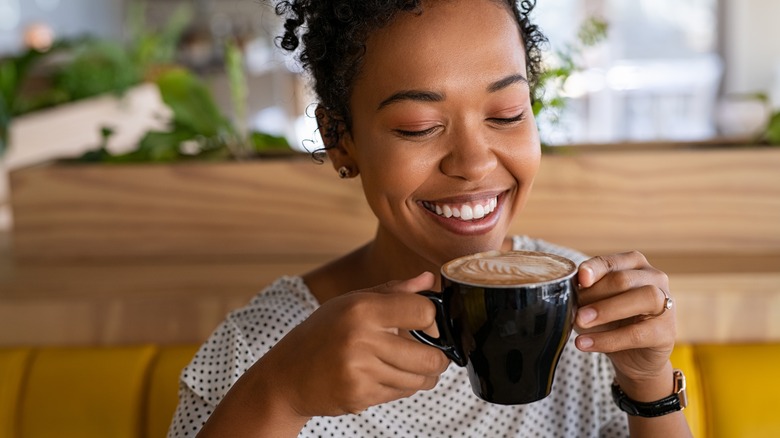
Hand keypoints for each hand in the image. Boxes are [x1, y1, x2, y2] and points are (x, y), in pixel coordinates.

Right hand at [254, 272, 449, 418]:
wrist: (287, 374)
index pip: (423, 312)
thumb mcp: (351, 302)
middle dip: (438, 357)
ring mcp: (360, 371)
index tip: (428, 325)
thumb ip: (393, 291)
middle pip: (429, 356)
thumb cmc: (322, 333)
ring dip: (423, 376)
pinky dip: (402, 387)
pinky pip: (401, 394)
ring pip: (419, 380)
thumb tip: (429, 279)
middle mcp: (361, 339)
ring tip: (412, 366)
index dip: (433, 320)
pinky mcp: (359, 396)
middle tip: (433, 354)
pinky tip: (386, 376)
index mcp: (362, 308)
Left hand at [574, 251, 675, 396]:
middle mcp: (654, 278)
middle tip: (575, 311)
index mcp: (633, 265)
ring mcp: (665, 303)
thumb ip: (586, 294)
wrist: (633, 357)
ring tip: (580, 323)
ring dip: (606, 311)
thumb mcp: (595, 304)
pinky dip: (609, 339)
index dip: (594, 269)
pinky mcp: (666, 332)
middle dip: (595, 294)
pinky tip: (587, 343)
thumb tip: (569, 294)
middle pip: (624, 279)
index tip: (580, 279)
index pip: (610, 262)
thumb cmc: (612, 321)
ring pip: (642, 298)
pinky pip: (638, 333)